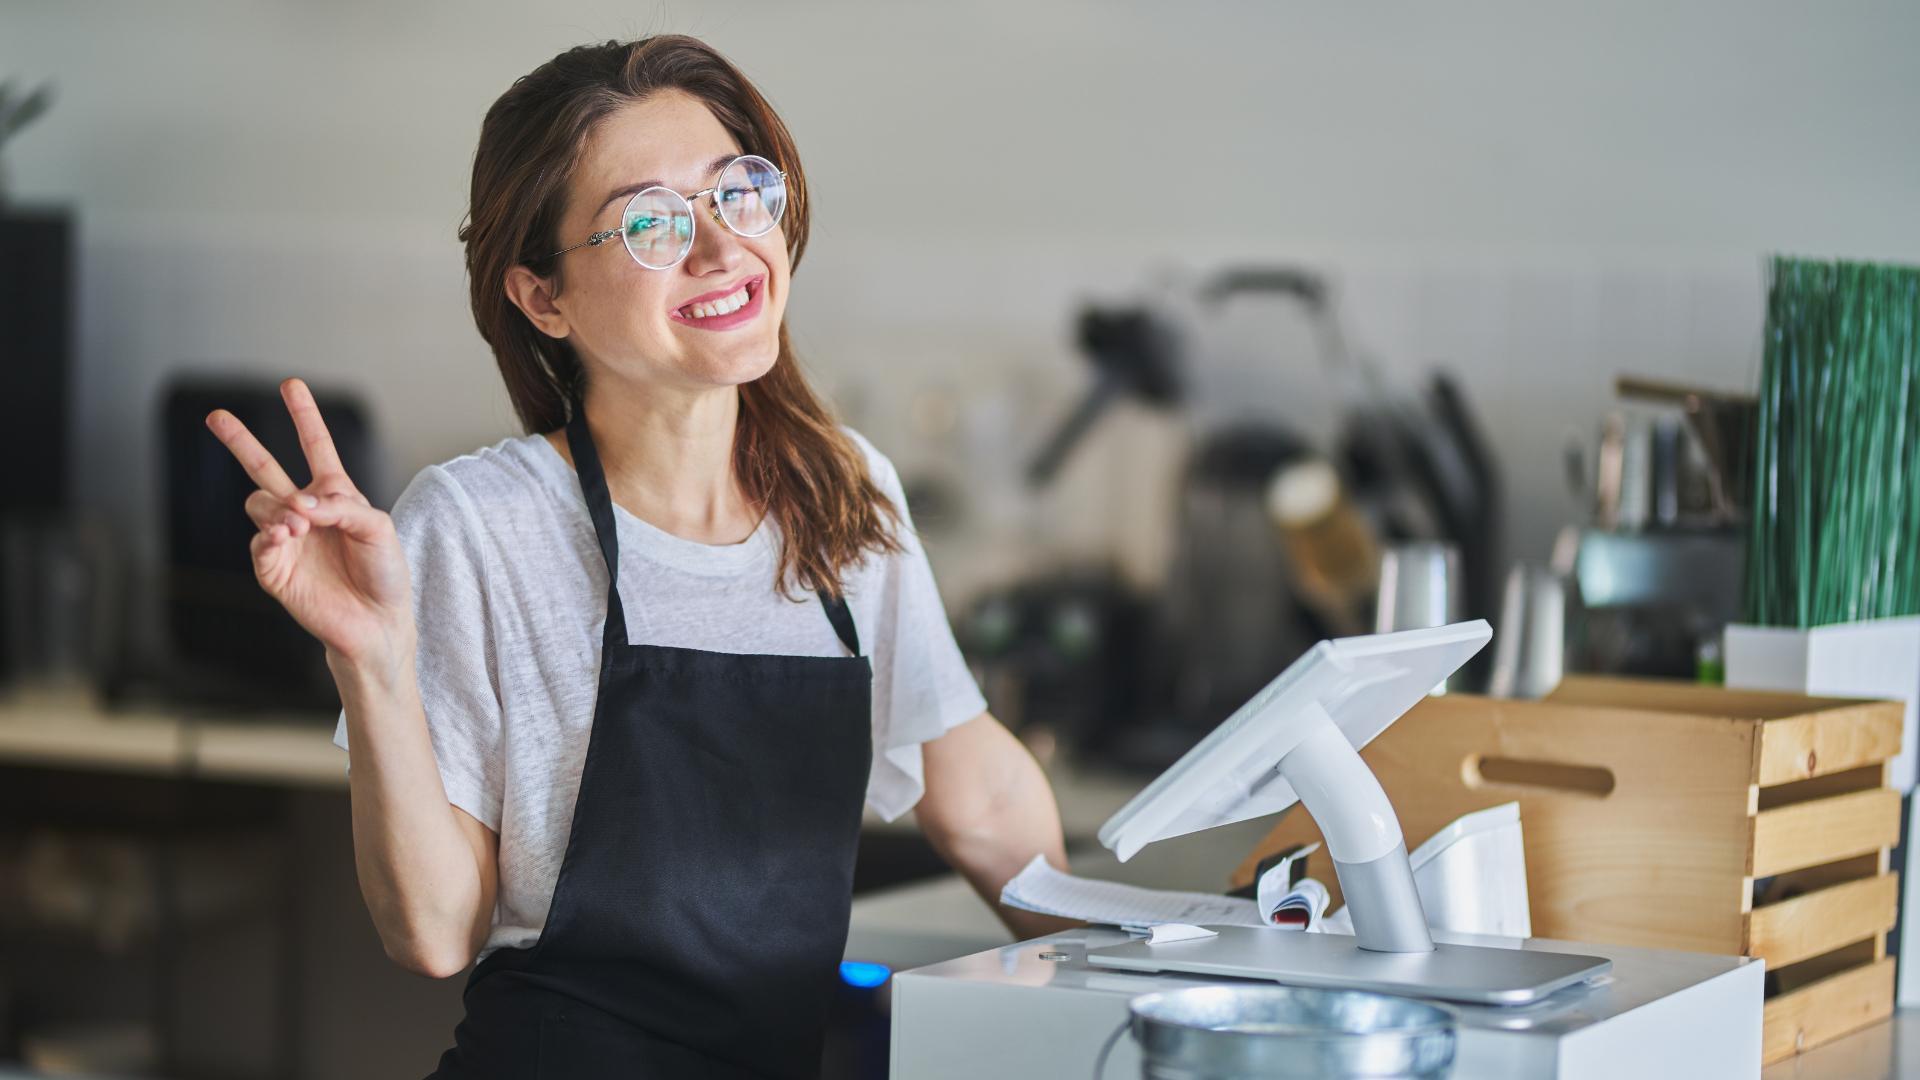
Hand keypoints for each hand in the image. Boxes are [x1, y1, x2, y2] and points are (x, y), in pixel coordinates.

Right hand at [205, 378, 412, 669]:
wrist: (377, 621)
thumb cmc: (385, 572)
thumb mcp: (378, 528)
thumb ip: (342, 507)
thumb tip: (299, 503)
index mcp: (335, 495)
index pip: (316, 448)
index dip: (304, 417)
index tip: (290, 384)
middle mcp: (305, 512)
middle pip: (265, 467)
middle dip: (241, 442)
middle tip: (216, 416)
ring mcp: (286, 539)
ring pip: (259, 503)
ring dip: (278, 507)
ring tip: (299, 524)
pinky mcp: (273, 568)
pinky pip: (259, 542)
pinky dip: (271, 535)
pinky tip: (287, 537)